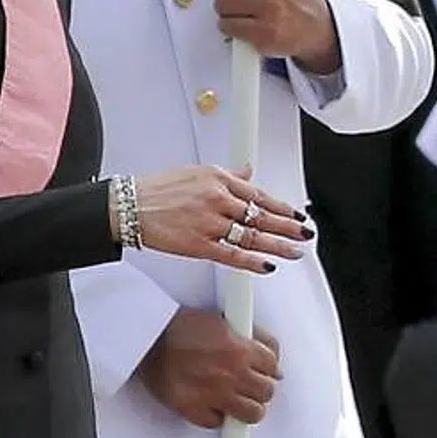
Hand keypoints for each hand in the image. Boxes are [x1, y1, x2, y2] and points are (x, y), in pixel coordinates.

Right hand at [125, 165, 311, 272]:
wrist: (130, 207)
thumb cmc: (159, 190)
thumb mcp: (196, 172)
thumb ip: (227, 176)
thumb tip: (248, 171)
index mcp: (218, 179)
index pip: (259, 195)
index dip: (282, 207)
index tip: (296, 215)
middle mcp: (217, 200)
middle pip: (261, 216)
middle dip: (288, 227)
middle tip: (306, 234)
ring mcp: (209, 224)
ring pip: (251, 237)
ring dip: (277, 246)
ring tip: (295, 252)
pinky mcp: (198, 245)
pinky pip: (232, 255)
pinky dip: (252, 262)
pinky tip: (268, 266)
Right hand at [138, 309, 282, 428]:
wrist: (146, 340)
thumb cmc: (178, 328)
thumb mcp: (221, 320)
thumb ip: (249, 335)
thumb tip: (269, 351)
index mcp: (238, 349)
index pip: (273, 366)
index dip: (269, 369)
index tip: (264, 371)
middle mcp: (230, 374)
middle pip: (267, 392)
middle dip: (260, 388)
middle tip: (250, 386)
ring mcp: (213, 395)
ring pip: (252, 414)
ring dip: (247, 408)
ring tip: (238, 400)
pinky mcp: (194, 410)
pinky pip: (218, 423)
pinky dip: (216, 416)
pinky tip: (211, 404)